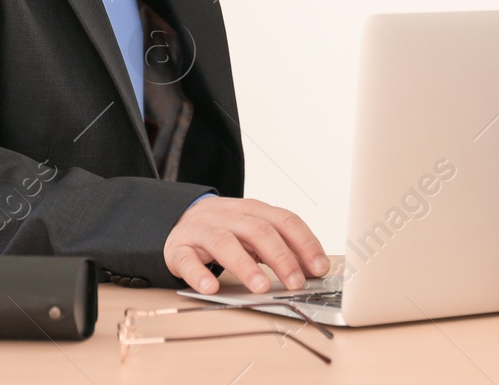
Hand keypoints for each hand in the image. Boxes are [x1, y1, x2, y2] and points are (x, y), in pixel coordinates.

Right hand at [163, 196, 329, 294]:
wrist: (178, 219)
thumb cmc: (225, 230)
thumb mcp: (253, 231)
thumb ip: (280, 245)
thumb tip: (311, 270)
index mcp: (253, 210)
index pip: (284, 220)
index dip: (304, 242)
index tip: (320, 267)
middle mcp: (229, 216)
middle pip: (258, 231)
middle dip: (280, 257)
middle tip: (295, 283)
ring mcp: (203, 230)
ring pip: (224, 243)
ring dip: (245, 266)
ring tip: (260, 288)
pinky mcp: (179, 248)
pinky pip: (187, 260)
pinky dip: (199, 274)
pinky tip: (211, 287)